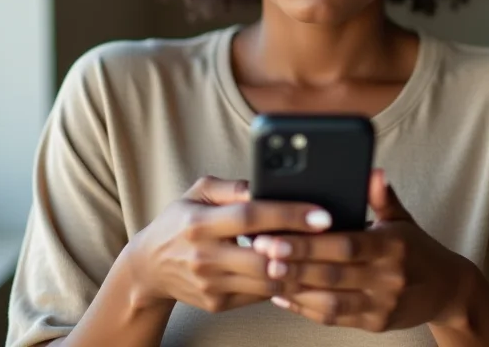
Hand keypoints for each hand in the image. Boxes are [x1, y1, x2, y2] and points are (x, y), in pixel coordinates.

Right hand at [126, 176, 334, 313]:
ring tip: (329, 254)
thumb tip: (264, 184)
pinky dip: (283, 283)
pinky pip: (260, 295)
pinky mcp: (217, 304)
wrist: (149, 267)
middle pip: (265, 257)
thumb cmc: (181, 219)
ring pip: (267, 282)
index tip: (322, 214)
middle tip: (338, 240)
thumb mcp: (199, 191)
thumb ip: (232, 187)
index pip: (251, 217)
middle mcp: (205, 256)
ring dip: (300, 269)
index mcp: (200, 222)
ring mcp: (211, 284)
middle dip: (305, 250)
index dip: (289, 214)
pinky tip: (303, 269)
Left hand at [252, 169, 475, 331]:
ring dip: (295, 288)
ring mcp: (382, 304)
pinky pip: (335, 318)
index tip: (280, 234)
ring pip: (330, 301)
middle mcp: (388, 278)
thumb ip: (382, 196)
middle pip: (333, 273)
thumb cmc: (418, 248)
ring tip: (266, 273)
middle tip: (261, 250)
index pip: (347, 244)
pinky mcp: (375, 324)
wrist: (448, 291)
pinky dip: (306, 308)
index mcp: (393, 246)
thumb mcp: (402, 218)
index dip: (311, 242)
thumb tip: (373, 171)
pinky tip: (283, 295)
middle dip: (293, 263)